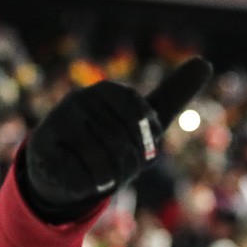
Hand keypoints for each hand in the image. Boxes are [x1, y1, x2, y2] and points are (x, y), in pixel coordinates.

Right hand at [22, 57, 212, 221]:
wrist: (65, 163)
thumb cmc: (112, 137)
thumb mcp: (145, 116)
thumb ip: (174, 92)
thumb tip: (205, 62)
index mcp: (107, 90)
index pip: (144, 121)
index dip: (147, 142)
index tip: (139, 144)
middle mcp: (79, 99)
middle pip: (124, 145)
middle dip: (128, 164)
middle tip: (118, 163)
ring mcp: (58, 122)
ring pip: (103, 163)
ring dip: (110, 177)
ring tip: (101, 170)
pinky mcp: (42, 149)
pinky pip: (81, 178)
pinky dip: (88, 185)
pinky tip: (79, 175)